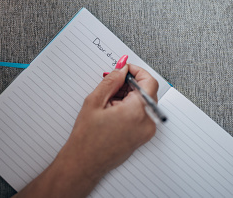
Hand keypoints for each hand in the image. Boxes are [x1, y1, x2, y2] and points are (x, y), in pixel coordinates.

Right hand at [61, 62, 158, 177]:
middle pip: (147, 91)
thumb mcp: (95, 101)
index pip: (149, 81)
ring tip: (108, 102)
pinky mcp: (143, 137)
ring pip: (144, 102)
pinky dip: (131, 107)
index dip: (136, 71)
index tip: (125, 69)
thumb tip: (122, 69)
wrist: (84, 164)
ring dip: (130, 96)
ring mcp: (147, 131)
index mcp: (137, 111)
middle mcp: (147, 122)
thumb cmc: (87, 138)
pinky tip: (112, 111)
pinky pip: (142, 114)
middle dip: (130, 84)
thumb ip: (111, 81)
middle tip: (112, 85)